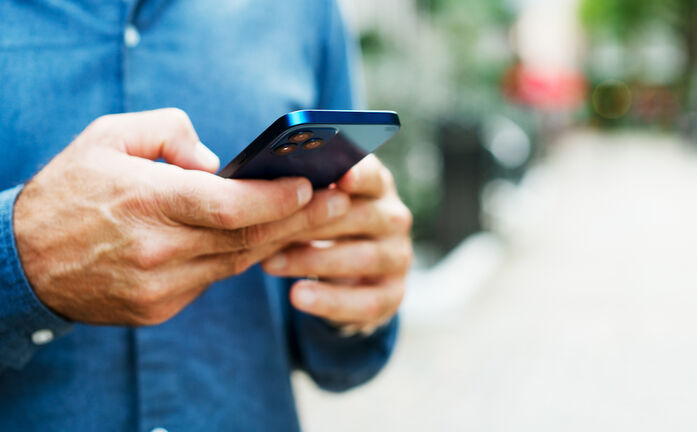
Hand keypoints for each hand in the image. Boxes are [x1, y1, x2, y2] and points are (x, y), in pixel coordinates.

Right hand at [14, 108, 349, 325]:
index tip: (311, 186)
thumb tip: (217, 163)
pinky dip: (237, 258)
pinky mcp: (158, 308)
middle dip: (299, 221)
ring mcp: (159, 287)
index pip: (229, 206)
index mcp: (145, 201)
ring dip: (277, 241)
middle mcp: (157, 250)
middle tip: (339, 203)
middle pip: (246, 238)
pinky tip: (261, 241)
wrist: (22, 261)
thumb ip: (169, 133)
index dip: (276, 199)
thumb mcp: (108, 137)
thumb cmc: (70, 190)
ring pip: (236, 263)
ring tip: (312, 219)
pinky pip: (212, 281)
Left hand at [262, 155, 412, 332]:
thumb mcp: (315, 206)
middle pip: (362, 216)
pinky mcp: (393, 294)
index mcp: (377, 187)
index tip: (339, 178)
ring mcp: (398, 257)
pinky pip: (366, 301)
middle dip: (313, 223)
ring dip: (313, 261)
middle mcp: (394, 219)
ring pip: (363, 258)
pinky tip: (298, 296)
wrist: (344, 279)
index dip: (358, 175)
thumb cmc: (321, 228)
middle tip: (268, 228)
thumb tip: (265, 184)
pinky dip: (330, 300)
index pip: (372, 175)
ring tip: (270, 264)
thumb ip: (303, 192)